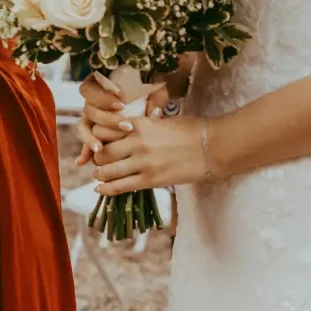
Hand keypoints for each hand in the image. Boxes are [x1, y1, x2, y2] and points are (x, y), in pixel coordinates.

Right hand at [78, 71, 178, 153]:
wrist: (144, 110)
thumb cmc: (147, 98)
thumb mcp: (151, 94)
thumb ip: (153, 99)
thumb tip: (156, 112)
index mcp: (102, 88)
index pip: (95, 89)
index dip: (105, 97)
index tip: (122, 104)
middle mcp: (93, 104)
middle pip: (90, 110)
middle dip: (107, 120)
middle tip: (127, 127)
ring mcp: (89, 121)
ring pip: (83, 128)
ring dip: (89, 138)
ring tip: (99, 149)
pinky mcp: (91, 136)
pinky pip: (84, 144)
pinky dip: (83, 153)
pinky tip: (82, 162)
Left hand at [92, 110, 212, 192]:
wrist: (212, 147)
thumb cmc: (192, 130)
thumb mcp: (163, 121)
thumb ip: (144, 126)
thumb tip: (131, 130)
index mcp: (140, 124)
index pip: (104, 129)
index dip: (98, 136)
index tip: (100, 141)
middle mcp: (137, 142)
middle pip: (101, 152)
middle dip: (97, 157)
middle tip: (100, 161)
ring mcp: (143, 163)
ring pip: (107, 171)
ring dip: (100, 174)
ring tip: (101, 175)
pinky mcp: (151, 180)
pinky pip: (120, 187)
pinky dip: (107, 189)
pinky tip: (101, 190)